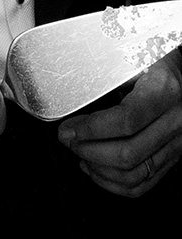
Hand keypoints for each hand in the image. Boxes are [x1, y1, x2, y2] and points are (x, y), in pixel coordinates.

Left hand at [57, 49, 181, 196]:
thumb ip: (108, 74)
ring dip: (99, 169)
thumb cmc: (153, 57)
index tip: (68, 128)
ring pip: (135, 173)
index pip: (125, 120)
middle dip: (89, 150)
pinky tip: (94, 168)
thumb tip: (71, 95)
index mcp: (164, 91)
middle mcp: (176, 121)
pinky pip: (144, 183)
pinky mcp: (174, 157)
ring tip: (79, 153)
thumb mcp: (133, 56)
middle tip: (68, 140)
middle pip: (129, 153)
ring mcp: (178, 142)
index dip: (92, 129)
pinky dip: (115, 183)